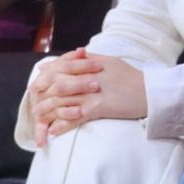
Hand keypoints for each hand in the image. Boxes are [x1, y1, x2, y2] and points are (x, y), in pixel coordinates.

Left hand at [32, 50, 147, 142]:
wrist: (150, 92)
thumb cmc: (132, 77)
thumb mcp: (111, 61)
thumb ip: (91, 57)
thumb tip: (76, 51)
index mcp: (88, 65)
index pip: (59, 68)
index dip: (44, 77)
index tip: (36, 84)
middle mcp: (87, 77)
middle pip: (56, 84)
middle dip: (41, 96)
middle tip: (33, 105)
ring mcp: (92, 93)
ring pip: (61, 101)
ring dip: (47, 112)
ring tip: (40, 120)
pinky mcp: (98, 107)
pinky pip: (74, 118)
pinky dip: (62, 125)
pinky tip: (54, 131)